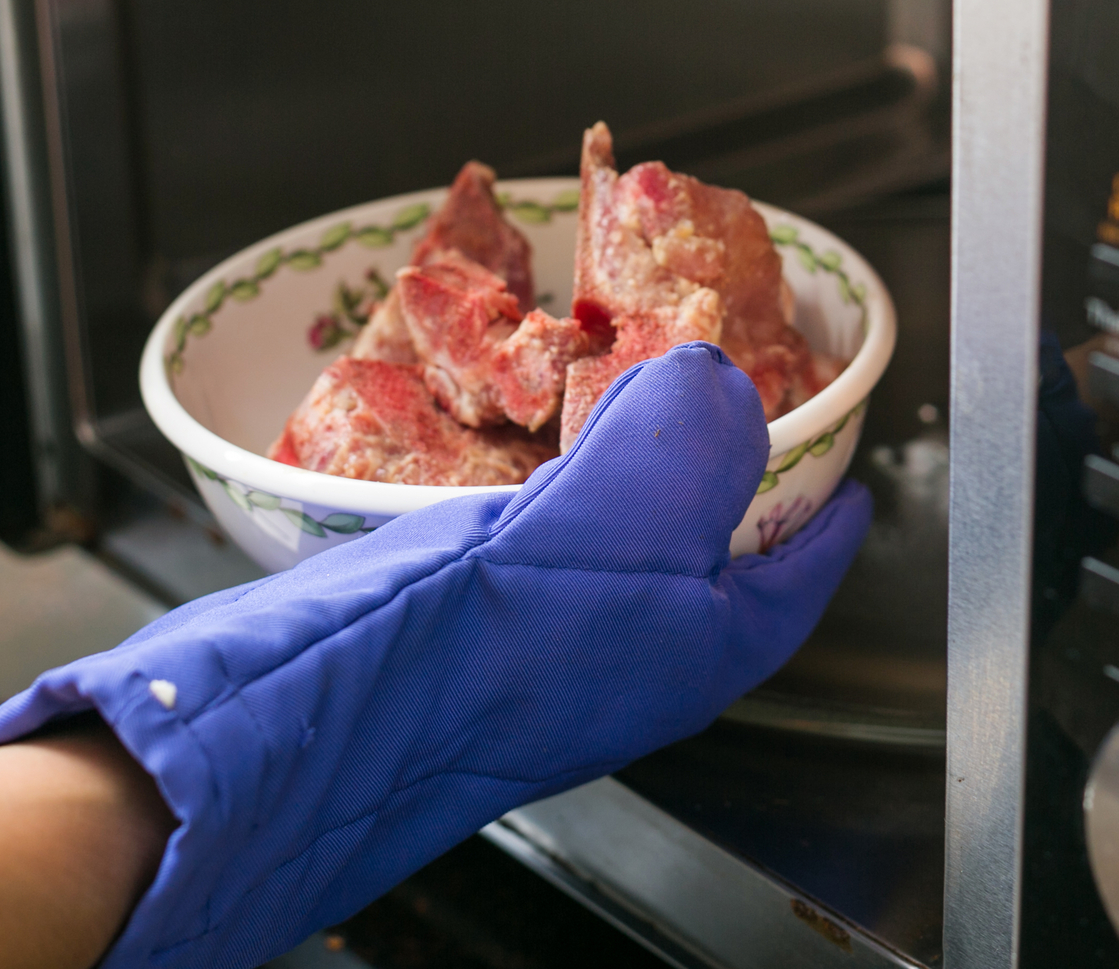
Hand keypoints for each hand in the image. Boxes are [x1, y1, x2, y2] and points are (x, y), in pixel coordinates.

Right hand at [0, 342, 871, 966]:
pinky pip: (543, 552)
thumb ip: (684, 441)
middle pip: (712, 552)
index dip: (825, 496)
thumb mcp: (610, 522)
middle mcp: (630, 663)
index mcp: (692, 648)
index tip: (838, 446)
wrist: (280, 734)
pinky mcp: (465, 641)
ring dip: (637, 470)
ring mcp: (545, 659)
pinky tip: (523, 459)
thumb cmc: (455, 655)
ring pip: (626, 545)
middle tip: (722, 384)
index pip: (799, 567)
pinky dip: (557, 493)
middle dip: (726, 470)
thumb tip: (721, 385)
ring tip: (630, 396)